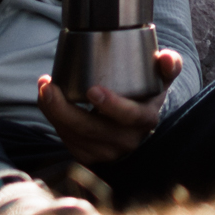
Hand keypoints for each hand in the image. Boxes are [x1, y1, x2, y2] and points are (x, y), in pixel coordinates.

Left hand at [37, 58, 176, 167]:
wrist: (136, 119)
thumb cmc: (146, 93)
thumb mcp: (161, 79)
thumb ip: (169, 64)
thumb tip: (166, 58)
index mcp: (146, 119)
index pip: (130, 117)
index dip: (113, 106)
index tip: (92, 90)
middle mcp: (127, 141)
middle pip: (93, 130)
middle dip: (66, 110)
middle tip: (51, 87)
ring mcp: (107, 152)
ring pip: (76, 137)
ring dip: (54, 113)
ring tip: (44, 88)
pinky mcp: (90, 156)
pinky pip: (68, 142)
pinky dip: (54, 121)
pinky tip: (47, 101)